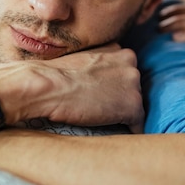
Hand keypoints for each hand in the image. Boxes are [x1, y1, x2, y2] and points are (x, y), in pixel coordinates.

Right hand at [0, 43, 144, 132]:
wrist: (46, 86)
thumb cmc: (52, 75)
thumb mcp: (81, 59)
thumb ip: (96, 65)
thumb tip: (96, 81)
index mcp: (118, 50)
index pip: (125, 71)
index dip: (115, 85)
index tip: (105, 95)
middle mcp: (131, 64)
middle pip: (132, 87)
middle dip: (121, 98)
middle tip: (102, 109)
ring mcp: (134, 85)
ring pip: (135, 105)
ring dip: (122, 114)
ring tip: (104, 122)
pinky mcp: (132, 107)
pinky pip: (138, 124)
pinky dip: (130, 131)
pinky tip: (118, 134)